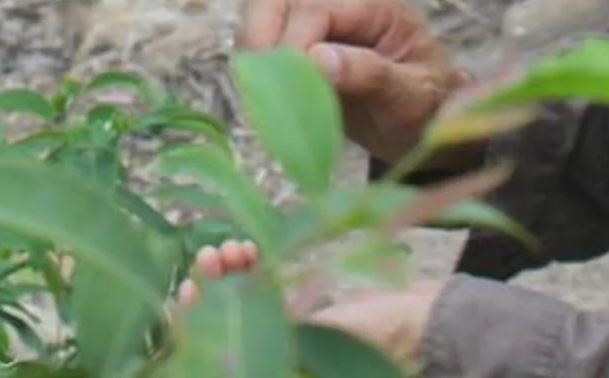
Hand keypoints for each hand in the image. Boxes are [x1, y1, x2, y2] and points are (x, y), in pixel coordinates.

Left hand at [179, 240, 440, 367]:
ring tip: (230, 246)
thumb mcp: (323, 331)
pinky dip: (253, 269)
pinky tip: (247, 248)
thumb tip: (211, 329)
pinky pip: (264, 292)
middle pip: (224, 323)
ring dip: (231, 274)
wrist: (421, 320)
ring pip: (241, 303)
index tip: (188, 288)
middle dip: (213, 288)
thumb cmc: (377, 334)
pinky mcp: (299, 311)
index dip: (195, 320)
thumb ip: (281, 326)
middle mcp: (275, 351)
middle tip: (210, 255)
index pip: (217, 349)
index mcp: (278, 362)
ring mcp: (285, 333)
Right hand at [238, 0, 468, 168]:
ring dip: (256, 58)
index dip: (291, 49)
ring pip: (259, 14)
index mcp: (374, 6)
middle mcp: (342, 2)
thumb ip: (371, 75)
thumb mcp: (413, 98)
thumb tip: (318, 60)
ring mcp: (319, 19)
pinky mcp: (302, 40)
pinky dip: (258, 69)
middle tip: (269, 96)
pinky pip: (261, 40)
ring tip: (273, 102)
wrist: (433, 124)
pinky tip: (277, 102)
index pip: (309, 8)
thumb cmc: (432, 109)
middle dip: (260, 45)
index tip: (294, 96)